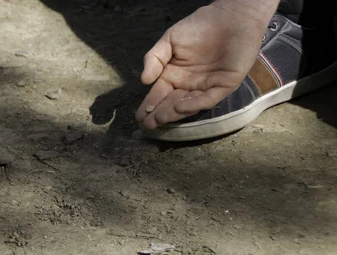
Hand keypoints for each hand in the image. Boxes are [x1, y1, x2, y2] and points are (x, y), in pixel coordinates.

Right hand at [136, 0, 278, 128]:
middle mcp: (190, 85)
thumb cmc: (199, 26)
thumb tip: (144, 81)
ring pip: (188, 105)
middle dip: (159, 114)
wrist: (230, 16)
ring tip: (159, 118)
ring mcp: (207, 87)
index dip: (149, 105)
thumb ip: (154, 58)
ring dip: (173, 113)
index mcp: (175, 75)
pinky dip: (194, 104)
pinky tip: (179, 107)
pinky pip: (208, 99)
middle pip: (171, 103)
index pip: (160, 94)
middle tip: (147, 124)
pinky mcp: (225, 85)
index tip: (139, 117)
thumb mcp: (169, 40)